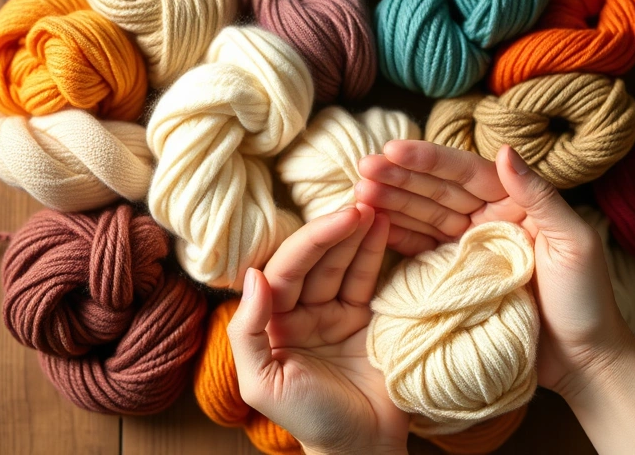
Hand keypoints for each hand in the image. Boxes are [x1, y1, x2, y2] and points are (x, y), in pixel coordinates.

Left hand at [227, 204, 408, 454]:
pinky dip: (375, 253)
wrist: (363, 448)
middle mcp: (299, 312)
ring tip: (377, 206)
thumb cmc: (309, 421)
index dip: (311, 241)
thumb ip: (248, 330)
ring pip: (342, 264)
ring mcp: (333, 313)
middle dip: (336, 231)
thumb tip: (255, 276)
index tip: (341, 218)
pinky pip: (367, 280)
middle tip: (362, 204)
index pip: (286, 270)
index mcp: (270, 323)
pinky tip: (385, 226)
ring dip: (358, 235)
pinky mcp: (364, 318)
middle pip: (315, 261)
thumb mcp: (263, 382)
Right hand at [355, 141, 632, 396]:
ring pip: (425, 216)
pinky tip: (372, 224)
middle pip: (438, 191)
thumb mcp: (574, 241)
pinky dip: (397, 236)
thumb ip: (539, 195)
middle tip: (363, 166)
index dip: (429, 161)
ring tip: (359, 192)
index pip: (466, 174)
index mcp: (517, 202)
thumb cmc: (587, 299)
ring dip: (392, 202)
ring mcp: (471, 247)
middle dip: (400, 177)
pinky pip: (423, 249)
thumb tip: (504, 150)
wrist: (583, 359)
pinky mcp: (458, 276)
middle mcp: (490, 219)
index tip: (394, 150)